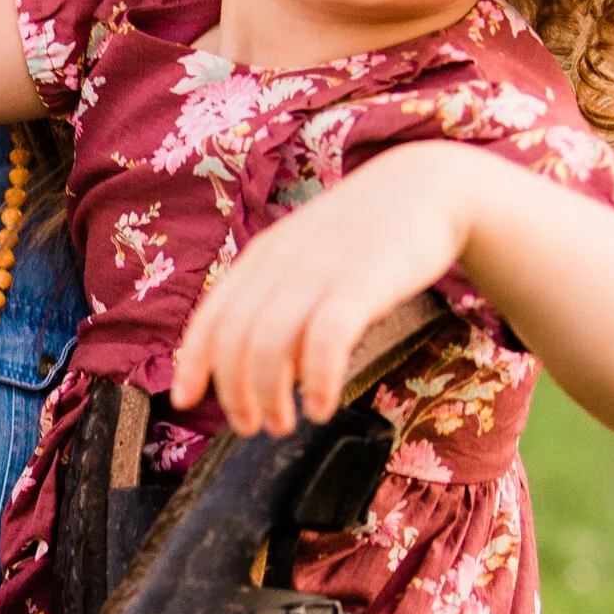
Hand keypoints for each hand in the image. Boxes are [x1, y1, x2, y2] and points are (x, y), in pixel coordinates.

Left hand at [173, 145, 473, 433]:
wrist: (428, 186)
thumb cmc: (365, 236)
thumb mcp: (309, 258)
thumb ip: (282, 302)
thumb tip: (270, 369)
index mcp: (262, 256)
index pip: (211, 316)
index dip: (191, 363)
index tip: (185, 401)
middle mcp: (282, 262)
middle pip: (235, 338)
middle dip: (234, 392)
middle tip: (251, 426)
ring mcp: (320, 270)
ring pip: (270, 343)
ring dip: (268, 395)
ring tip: (282, 424)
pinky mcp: (363, 281)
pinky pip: (326, 338)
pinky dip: (315, 379)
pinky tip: (320, 407)